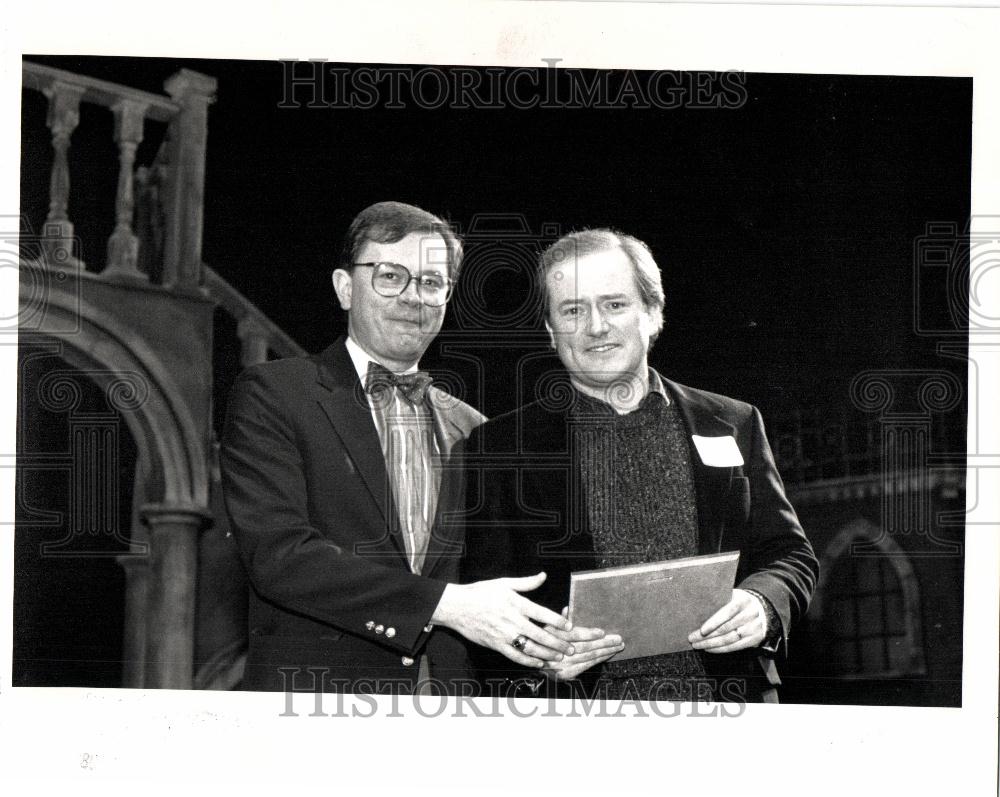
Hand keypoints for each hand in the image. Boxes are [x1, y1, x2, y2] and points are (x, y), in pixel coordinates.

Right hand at [432, 572, 573, 667]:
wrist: (456, 606)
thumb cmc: (480, 592)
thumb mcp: (504, 583)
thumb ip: (526, 582)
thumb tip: (543, 576)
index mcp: (516, 603)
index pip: (542, 613)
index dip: (558, 621)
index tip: (570, 626)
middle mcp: (512, 620)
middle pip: (540, 634)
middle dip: (558, 643)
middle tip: (571, 648)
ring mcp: (504, 634)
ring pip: (530, 648)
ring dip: (547, 654)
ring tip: (560, 657)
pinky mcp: (496, 645)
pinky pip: (516, 656)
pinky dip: (529, 661)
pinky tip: (539, 663)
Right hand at [540, 608, 624, 680]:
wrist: (535, 662)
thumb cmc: (544, 640)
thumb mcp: (547, 628)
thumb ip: (558, 619)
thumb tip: (567, 609)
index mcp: (552, 636)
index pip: (573, 635)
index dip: (588, 634)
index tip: (602, 632)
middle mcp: (557, 651)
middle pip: (584, 647)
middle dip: (603, 643)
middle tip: (618, 639)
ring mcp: (562, 664)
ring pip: (588, 657)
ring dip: (605, 651)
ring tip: (617, 646)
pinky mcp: (566, 674)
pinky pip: (586, 666)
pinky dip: (599, 659)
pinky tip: (608, 654)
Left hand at [688, 588, 766, 652]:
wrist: (761, 609)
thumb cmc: (739, 602)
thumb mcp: (732, 595)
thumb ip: (719, 600)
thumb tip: (696, 606)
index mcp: (743, 600)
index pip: (727, 612)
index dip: (714, 622)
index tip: (701, 630)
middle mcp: (751, 614)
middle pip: (726, 628)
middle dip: (707, 635)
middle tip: (692, 638)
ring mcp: (754, 628)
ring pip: (730, 639)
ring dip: (711, 644)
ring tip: (698, 645)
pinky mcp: (755, 639)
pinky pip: (736, 647)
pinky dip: (721, 649)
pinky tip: (710, 649)